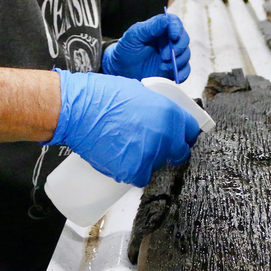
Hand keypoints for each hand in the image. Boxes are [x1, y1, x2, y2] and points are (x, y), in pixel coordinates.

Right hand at [46, 70, 200, 185]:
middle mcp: (166, 136)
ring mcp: (151, 156)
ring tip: (127, 150)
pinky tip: (120, 161)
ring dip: (146, 162)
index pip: (191, 132)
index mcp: (170, 114)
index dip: (184, 136)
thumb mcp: (140, 93)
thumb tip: (158, 117)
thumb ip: (155, 108)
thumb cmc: (103, 96)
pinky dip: (131, 173)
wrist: (79, 111)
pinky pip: (139, 178)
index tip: (179, 140)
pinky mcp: (134, 171)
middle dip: (169, 153)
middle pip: (179, 154)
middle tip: (153, 149)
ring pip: (157, 166)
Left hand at [102, 13, 190, 81]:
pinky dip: (183, 73)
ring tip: (163, 67)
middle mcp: (169, 40)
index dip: (177, 28)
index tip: (174, 36)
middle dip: (178, 48)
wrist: (121, 69)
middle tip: (165, 56)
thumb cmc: (126, 49)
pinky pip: (185, 70)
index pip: (175, 23)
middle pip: (184, 39)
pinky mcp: (173, 69)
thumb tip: (167, 20)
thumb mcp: (134, 35)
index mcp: (161, 28)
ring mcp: (172, 55)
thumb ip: (151, 27)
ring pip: (185, 55)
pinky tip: (176, 77)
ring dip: (178, 61)